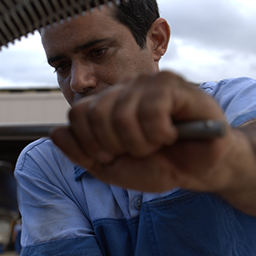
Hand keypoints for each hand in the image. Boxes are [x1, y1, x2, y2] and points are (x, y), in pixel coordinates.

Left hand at [50, 71, 234, 192]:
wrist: (200, 171)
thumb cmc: (160, 165)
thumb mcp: (112, 169)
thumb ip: (81, 153)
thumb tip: (55, 133)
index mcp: (108, 104)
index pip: (77, 114)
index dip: (91, 144)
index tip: (114, 156)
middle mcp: (125, 89)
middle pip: (95, 114)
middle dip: (116, 146)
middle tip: (139, 151)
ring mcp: (149, 84)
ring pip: (122, 115)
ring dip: (142, 144)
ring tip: (158, 144)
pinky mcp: (175, 86)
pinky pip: (151, 109)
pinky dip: (160, 134)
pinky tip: (172, 135)